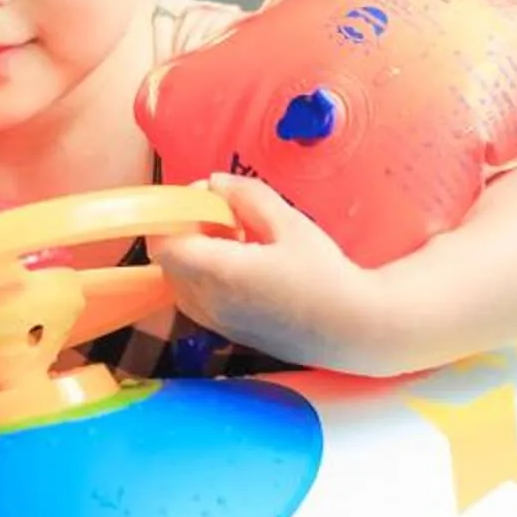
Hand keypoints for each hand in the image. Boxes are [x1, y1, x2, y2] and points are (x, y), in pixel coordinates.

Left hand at [147, 174, 378, 371]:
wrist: (353, 330)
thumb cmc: (325, 275)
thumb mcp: (289, 223)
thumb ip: (247, 197)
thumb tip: (214, 183)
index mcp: (220, 273)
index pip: (164, 243)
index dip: (177, 214)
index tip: (209, 200)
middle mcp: (208, 303)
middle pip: (168, 259)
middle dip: (189, 230)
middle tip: (228, 216)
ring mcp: (215, 323)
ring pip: (179, 279)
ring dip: (197, 254)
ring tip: (241, 241)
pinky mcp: (226, 333)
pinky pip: (196, 298)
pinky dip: (207, 276)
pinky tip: (247, 266)